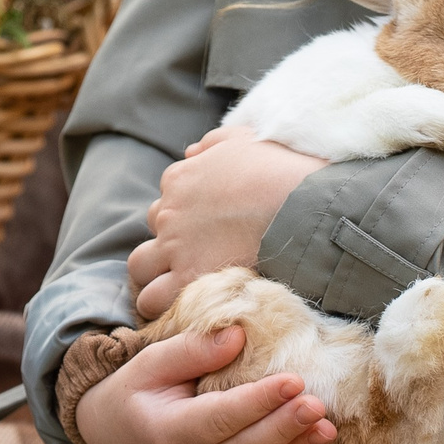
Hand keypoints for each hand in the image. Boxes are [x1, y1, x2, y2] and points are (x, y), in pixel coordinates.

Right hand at [73, 325, 336, 443]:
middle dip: (284, 428)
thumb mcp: (150, 361)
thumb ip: (192, 349)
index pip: (218, 417)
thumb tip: (238, 334)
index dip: (257, 402)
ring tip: (328, 429)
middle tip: (318, 404)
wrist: (110, 432)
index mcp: (167, 430)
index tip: (293, 380)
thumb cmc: (132, 390)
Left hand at [128, 126, 326, 320]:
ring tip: (183, 283)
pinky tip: (187, 304)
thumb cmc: (280, 170)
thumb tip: (190, 153)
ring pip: (141, 267)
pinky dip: (164, 304)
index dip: (188, 212)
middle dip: (170, 238)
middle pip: (154, 228)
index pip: (168, 197)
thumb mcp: (244, 139)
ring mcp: (174, 247)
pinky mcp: (187, 279)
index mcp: (179, 178)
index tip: (211, 223)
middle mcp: (169, 212)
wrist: (302, 207)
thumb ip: (212, 144)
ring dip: (157, 274)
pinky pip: (153, 300)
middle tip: (201, 251)